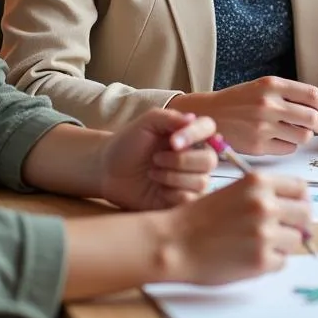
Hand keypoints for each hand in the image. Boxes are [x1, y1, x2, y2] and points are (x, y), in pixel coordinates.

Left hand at [99, 110, 218, 210]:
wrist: (107, 171)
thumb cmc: (128, 143)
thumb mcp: (146, 123)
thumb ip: (169, 118)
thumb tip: (192, 119)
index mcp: (190, 134)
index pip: (208, 129)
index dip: (195, 135)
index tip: (172, 142)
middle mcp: (195, 156)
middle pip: (209, 160)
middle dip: (180, 161)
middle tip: (155, 159)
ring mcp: (189, 179)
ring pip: (201, 181)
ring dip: (173, 177)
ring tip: (153, 173)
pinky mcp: (181, 200)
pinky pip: (191, 199)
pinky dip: (173, 193)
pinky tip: (158, 189)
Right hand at [174, 173, 312, 285]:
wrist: (174, 243)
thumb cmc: (200, 217)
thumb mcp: (235, 191)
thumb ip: (264, 195)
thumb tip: (295, 208)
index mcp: (259, 182)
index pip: (301, 187)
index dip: (300, 200)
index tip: (295, 209)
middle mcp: (266, 204)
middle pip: (305, 214)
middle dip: (297, 224)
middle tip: (283, 231)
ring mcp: (265, 233)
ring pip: (295, 240)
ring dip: (282, 244)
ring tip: (257, 245)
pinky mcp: (261, 260)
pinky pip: (281, 261)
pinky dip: (270, 262)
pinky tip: (249, 258)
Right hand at [176, 77, 317, 155]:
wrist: (210, 114)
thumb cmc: (240, 100)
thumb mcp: (263, 86)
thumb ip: (289, 93)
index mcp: (272, 85)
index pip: (313, 95)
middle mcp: (268, 104)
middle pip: (312, 118)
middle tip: (314, 124)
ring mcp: (262, 126)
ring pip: (303, 136)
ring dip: (304, 135)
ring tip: (294, 131)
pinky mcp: (257, 145)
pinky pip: (289, 149)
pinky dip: (289, 145)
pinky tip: (280, 139)